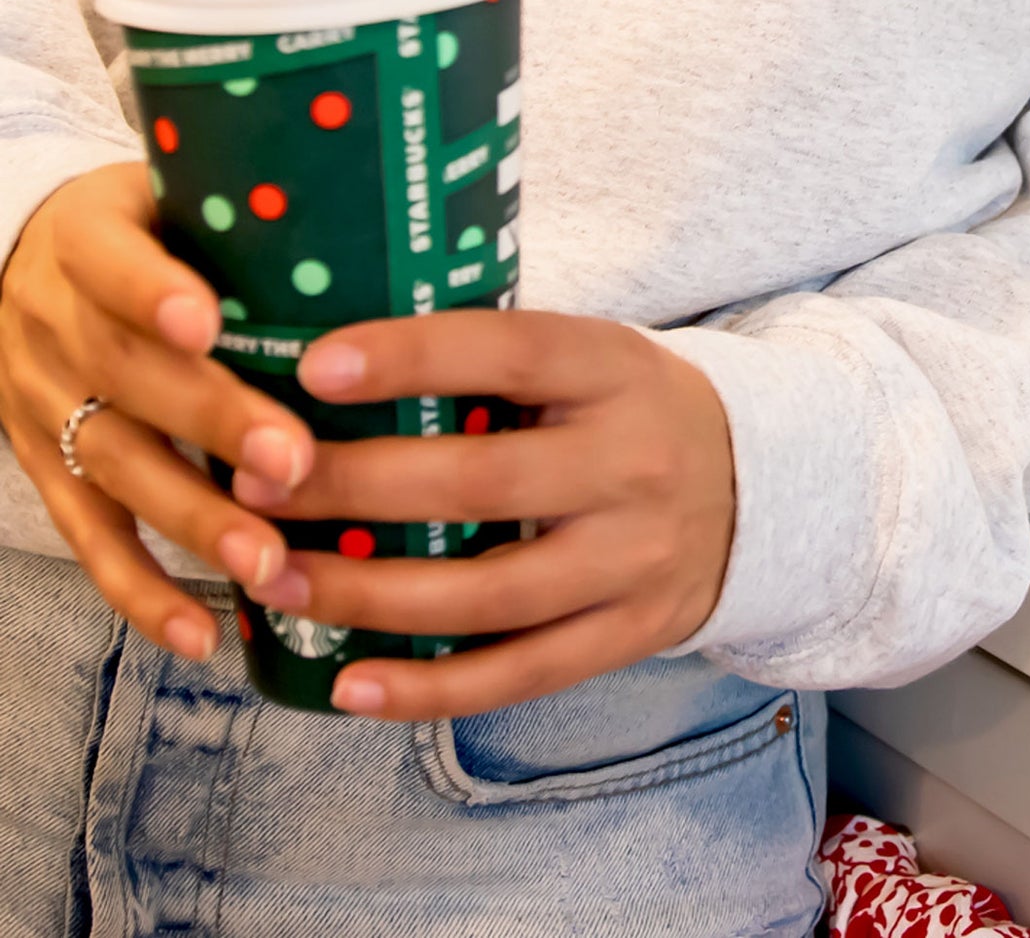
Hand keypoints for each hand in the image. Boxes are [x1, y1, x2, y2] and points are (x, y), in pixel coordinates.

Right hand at [0, 165, 316, 659]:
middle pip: (127, 377)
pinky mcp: (48, 467)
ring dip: (194, 520)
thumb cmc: (147, 224)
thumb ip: (250, 218)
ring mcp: (44, 404)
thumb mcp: (173, 194)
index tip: (206, 322)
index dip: (152, 293)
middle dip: (214, 423)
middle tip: (293, 462)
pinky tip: (202, 631)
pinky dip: (143, 590)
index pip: (111, 263)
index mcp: (84, 241)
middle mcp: (53, 325)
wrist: (17, 258)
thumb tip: (394, 235)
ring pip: (117, 466)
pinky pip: (91, 535)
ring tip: (267, 560)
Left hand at [235, 309, 735, 720]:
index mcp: (616, 369)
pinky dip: (428, 689)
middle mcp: (633, 461)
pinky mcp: (632, 632)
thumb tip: (333, 361)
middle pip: (481, 483)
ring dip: (367, 595)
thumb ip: (495, 362)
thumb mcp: (591, 357)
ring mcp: (636, 556)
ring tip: (276, 581)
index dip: (412, 357)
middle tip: (255, 484)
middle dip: (355, 488)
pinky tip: (348, 684)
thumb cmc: (630, 410)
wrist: (761, 484)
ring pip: (487, 594)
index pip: (510, 353)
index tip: (313, 368)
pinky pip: (519, 672)